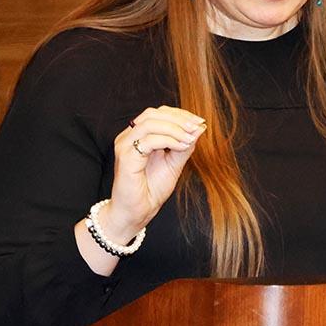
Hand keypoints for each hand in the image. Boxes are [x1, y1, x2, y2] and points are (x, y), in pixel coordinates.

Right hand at [104, 106, 206, 240]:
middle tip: (196, 127)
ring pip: (150, 123)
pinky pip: (149, 140)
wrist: (138, 212)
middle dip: (178, 118)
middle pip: (153, 114)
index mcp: (138, 136)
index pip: (158, 113)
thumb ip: (184, 145)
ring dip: (175, 128)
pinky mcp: (126, 157)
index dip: (179, 114)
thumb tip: (200, 128)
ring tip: (190, 139)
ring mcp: (125, 145)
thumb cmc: (151, 189)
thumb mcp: (174, 163)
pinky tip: (182, 146)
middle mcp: (129, 137)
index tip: (199, 122)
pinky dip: (169, 140)